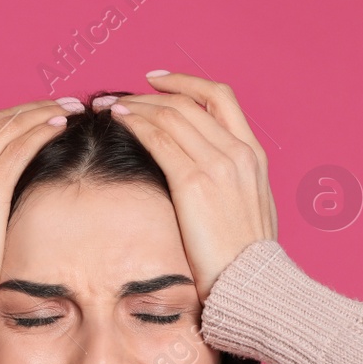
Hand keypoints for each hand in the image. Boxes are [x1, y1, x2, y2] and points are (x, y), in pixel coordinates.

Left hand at [105, 72, 277, 300]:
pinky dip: (135, 122)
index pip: (219, 98)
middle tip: (119, 95)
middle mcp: (238, 151)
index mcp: (254, 154)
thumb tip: (207, 177)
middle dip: (149, 94)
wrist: (251, 282)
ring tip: (108, 105)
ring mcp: (218, 164)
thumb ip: (232, 182)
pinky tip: (117, 119)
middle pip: (188, 102)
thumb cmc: (245, 257)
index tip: (156, 81)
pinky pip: (158, 137)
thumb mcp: (250, 207)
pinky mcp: (194, 183)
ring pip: (170, 114)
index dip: (185, 82)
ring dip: (135, 104)